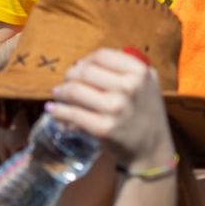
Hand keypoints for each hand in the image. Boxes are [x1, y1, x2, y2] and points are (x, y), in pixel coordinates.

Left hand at [46, 46, 175, 165]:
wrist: (152, 149)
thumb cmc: (145, 113)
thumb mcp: (146, 84)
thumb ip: (124, 68)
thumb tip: (84, 63)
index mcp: (140, 72)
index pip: (102, 55)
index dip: (86, 60)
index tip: (79, 67)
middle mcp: (129, 87)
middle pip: (85, 70)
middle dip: (70, 75)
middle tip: (65, 82)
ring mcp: (115, 108)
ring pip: (75, 90)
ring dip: (61, 91)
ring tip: (58, 94)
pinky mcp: (103, 128)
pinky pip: (72, 114)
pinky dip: (58, 111)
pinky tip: (53, 110)